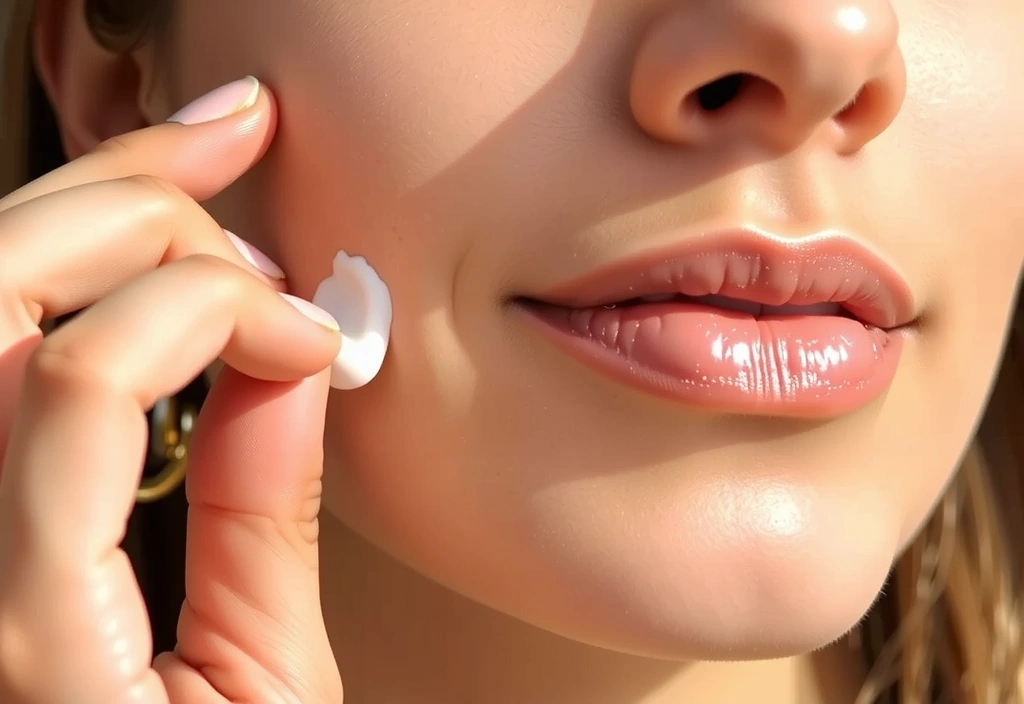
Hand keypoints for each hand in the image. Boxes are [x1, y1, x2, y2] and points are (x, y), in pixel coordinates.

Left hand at [0, 79, 344, 703]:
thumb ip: (267, 520)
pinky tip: (127, 236)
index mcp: (23, 633)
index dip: (218, 312)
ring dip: (83, 202)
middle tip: (237, 160)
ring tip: (187, 160)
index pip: (79, 377)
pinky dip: (55, 264)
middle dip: (133, 204)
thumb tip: (290, 360)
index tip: (314, 336)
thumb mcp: (267, 695)